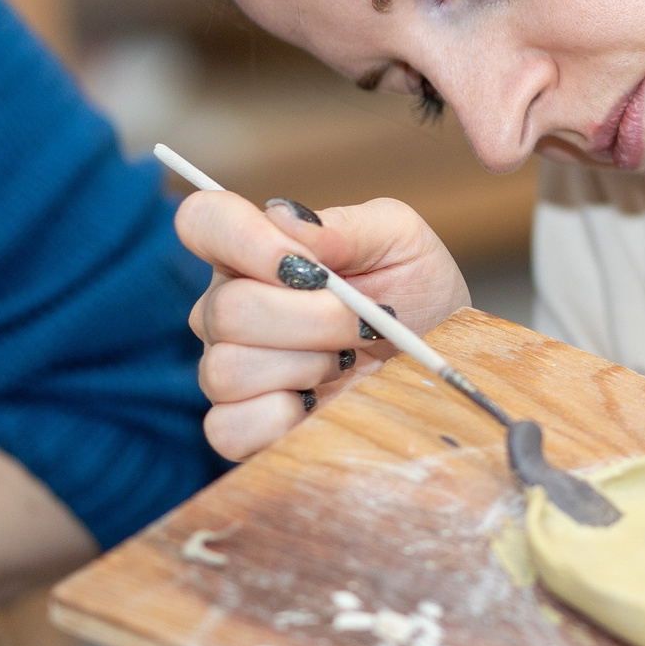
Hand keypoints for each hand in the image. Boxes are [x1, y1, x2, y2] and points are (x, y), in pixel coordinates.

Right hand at [176, 192, 470, 459]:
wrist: (441, 362)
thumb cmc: (417, 293)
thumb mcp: (400, 241)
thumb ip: (346, 225)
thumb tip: (283, 217)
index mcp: (255, 251)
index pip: (203, 221)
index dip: (244, 239)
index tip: (308, 265)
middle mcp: (228, 307)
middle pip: (226, 310)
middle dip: (313, 319)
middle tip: (362, 323)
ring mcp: (229, 370)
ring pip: (226, 370)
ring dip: (306, 366)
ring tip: (347, 360)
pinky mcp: (241, 428)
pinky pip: (226, 428)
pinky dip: (284, 418)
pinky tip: (321, 400)